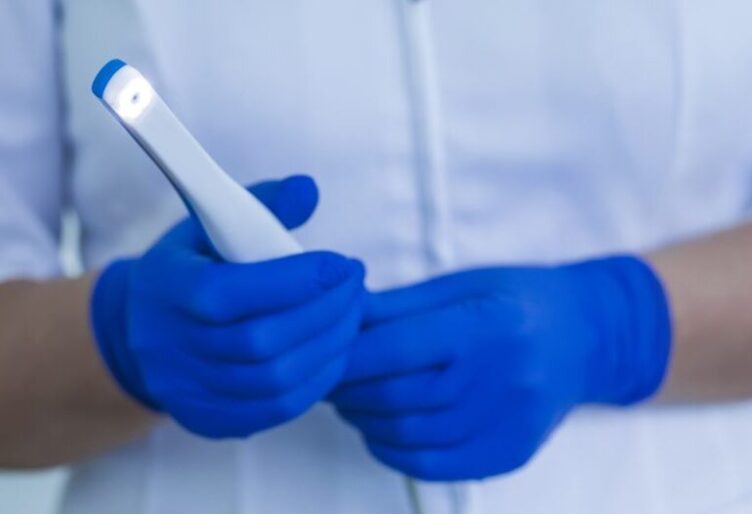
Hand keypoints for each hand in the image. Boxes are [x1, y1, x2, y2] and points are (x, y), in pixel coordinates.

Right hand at [91, 175, 365, 437]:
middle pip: (260, 342)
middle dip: (324, 312)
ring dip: (329, 346)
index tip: (341, 264)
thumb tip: (308, 190)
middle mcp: (170, 347)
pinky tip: (334, 350)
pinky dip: (317, 381)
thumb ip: (261, 204)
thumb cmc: (191, 268)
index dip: (295, 281)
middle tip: (356, 286)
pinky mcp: (209, 419)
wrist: (141, 330)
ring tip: (353, 314)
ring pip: (275, 381)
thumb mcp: (210, 224)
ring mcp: (188, 390)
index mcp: (167, 289)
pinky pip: (275, 410)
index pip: (230, 293)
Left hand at [330, 257, 670, 479]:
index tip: (321, 352)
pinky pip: (433, 465)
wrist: (584, 338)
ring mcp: (508, 423)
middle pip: (396, 396)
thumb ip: (399, 305)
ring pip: (408, 435)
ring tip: (350, 400)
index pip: (396, 349)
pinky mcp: (508, 453)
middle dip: (347, 389)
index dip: (347, 355)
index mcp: (485, 325)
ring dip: (364, 420)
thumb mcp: (461, 285)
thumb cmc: (517, 300)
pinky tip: (381, 429)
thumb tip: (340, 315)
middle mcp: (501, 378)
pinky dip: (393, 450)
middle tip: (327, 377)